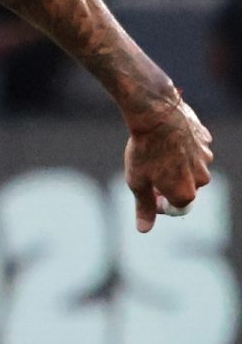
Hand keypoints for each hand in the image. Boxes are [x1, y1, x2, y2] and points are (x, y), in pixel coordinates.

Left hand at [124, 95, 213, 232]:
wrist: (156, 114)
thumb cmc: (144, 150)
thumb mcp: (137, 182)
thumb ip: (144, 207)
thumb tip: (144, 229)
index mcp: (186, 193)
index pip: (175, 208)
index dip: (157, 202)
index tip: (146, 191)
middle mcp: (202, 178)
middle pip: (184, 187)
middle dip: (168, 183)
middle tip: (148, 170)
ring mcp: (206, 157)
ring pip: (190, 167)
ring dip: (175, 165)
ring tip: (156, 152)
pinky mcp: (206, 140)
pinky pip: (193, 149)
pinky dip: (182, 147)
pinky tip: (166, 139)